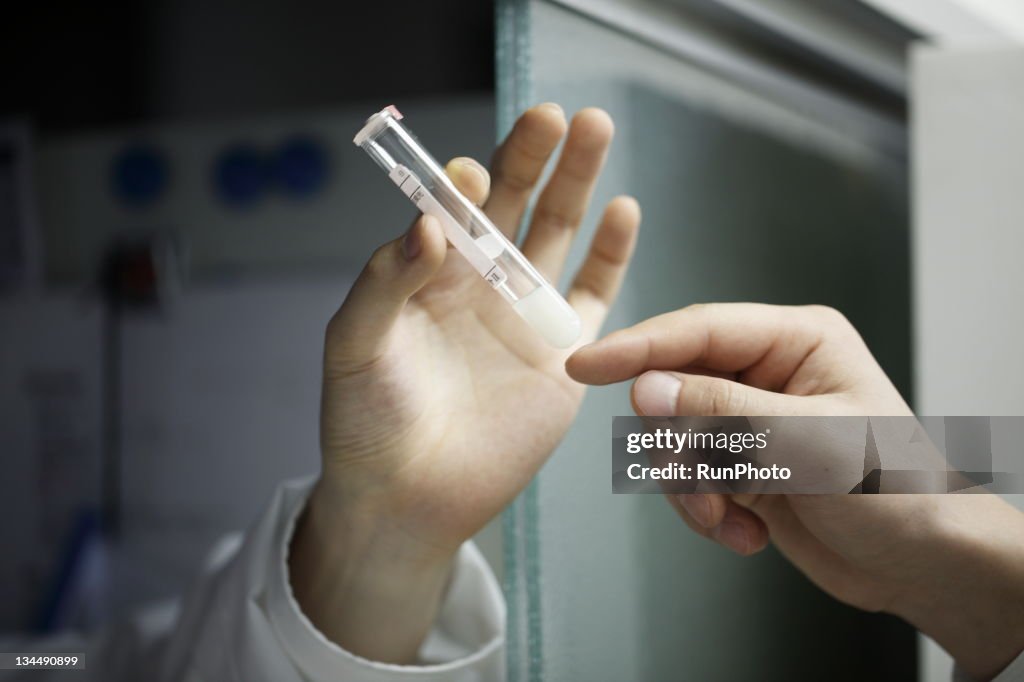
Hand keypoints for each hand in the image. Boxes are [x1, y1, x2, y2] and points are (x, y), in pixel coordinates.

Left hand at [289, 104, 639, 662]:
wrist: (407, 497)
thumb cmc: (366, 421)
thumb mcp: (355, 345)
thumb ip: (385, 282)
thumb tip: (430, 226)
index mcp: (427, 273)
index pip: (453, 207)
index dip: (465, 184)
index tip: (470, 175)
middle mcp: (479, 282)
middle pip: (513, 203)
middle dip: (534, 155)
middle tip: (555, 115)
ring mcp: (524, 313)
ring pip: (558, 232)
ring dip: (577, 181)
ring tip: (594, 127)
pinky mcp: (564, 352)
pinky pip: (594, 292)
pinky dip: (611, 252)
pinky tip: (623, 209)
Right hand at [567, 303, 1023, 680]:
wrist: (921, 564)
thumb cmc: (893, 490)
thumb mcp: (807, 441)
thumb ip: (721, 409)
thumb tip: (646, 387)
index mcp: (796, 340)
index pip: (698, 330)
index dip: (637, 347)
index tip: (584, 365)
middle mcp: (768, 372)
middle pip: (675, 387)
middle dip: (678, 445)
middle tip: (699, 479)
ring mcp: (751, 419)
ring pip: (675, 440)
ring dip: (693, 488)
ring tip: (734, 517)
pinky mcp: (742, 463)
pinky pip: (690, 478)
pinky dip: (708, 512)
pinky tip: (749, 533)